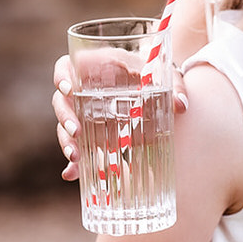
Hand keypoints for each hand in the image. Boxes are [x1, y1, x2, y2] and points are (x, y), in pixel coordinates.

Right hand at [53, 55, 188, 179]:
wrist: (158, 87)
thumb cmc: (155, 75)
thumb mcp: (165, 75)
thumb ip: (175, 87)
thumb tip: (181, 105)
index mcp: (95, 67)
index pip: (65, 67)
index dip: (61, 76)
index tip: (67, 89)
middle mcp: (83, 90)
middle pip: (61, 101)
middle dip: (65, 117)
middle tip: (77, 131)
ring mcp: (83, 111)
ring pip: (64, 124)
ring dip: (66, 140)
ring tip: (75, 157)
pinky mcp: (89, 130)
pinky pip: (76, 144)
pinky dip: (73, 161)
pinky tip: (71, 174)